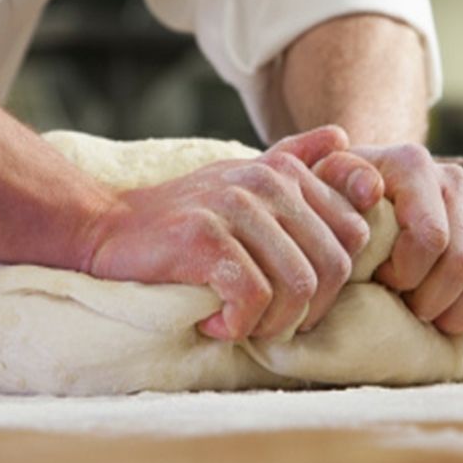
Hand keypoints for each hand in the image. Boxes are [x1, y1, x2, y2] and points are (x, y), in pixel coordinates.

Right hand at [84, 126, 384, 340]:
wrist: (108, 228)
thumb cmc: (185, 218)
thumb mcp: (242, 179)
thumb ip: (294, 157)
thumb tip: (341, 137)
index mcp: (286, 170)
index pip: (355, 232)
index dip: (334, 279)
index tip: (293, 296)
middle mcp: (267, 182)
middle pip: (334, 266)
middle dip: (308, 311)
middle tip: (268, 320)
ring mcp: (235, 207)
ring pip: (299, 287)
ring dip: (272, 323)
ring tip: (240, 323)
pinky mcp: (204, 237)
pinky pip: (253, 297)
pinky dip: (237, 325)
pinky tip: (214, 322)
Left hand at [351, 144, 462, 333]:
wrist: (362, 194)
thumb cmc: (335, 199)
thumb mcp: (320, 181)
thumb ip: (334, 176)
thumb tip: (370, 189)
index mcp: (412, 164)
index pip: (431, 237)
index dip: (406, 274)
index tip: (381, 279)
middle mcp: (453, 180)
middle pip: (462, 264)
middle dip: (430, 301)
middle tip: (404, 308)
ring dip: (459, 312)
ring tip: (426, 314)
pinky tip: (462, 314)